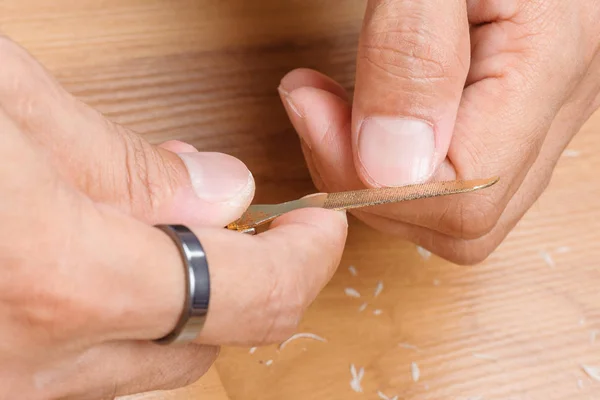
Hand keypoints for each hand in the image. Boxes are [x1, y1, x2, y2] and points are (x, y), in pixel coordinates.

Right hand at [0, 36, 346, 398]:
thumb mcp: (10, 107)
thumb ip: (128, 161)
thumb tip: (223, 191)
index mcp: (64, 279)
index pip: (251, 295)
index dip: (307, 259)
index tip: (319, 226)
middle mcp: (38, 359)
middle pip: (211, 342)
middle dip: (245, 281)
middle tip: (244, 222)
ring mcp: (12, 385)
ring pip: (151, 361)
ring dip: (183, 299)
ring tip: (166, 227)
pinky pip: (91, 365)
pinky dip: (123, 317)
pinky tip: (105, 261)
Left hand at [278, 0, 599, 263]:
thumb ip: (416, 57)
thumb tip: (391, 169)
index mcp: (550, 65)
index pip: (462, 197)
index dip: (375, 181)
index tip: (313, 110)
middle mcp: (554, 106)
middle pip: (462, 224)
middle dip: (371, 188)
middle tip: (317, 113)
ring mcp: (535, 115)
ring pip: (455, 212)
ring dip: (375, 178)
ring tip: (327, 106)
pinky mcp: (506, 111)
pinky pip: (452, 178)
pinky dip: (391, 164)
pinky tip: (361, 110)